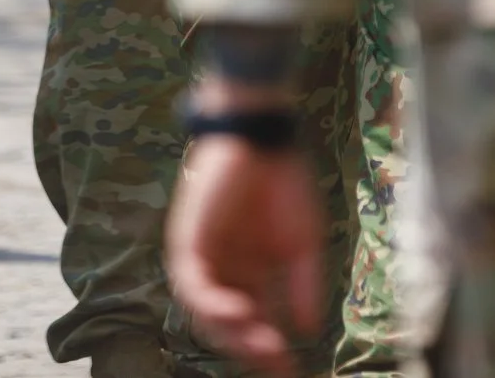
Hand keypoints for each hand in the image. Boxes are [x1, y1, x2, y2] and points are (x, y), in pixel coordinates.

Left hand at [167, 135, 324, 375]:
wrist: (264, 140)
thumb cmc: (286, 185)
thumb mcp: (303, 244)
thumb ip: (303, 285)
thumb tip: (308, 330)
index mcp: (251, 275)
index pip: (256, 324)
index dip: (272, 350)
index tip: (292, 371)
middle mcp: (224, 273)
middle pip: (229, 326)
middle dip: (251, 348)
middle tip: (277, 363)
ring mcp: (203, 259)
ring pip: (207, 313)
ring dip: (230, 333)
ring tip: (259, 344)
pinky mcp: (186, 242)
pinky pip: (191, 284)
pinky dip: (212, 303)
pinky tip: (238, 311)